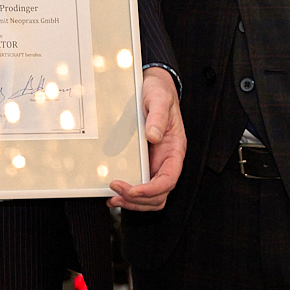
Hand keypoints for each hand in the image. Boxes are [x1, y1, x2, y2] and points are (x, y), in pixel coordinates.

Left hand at [109, 69, 185, 211]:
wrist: (153, 87)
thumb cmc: (159, 93)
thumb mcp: (159, 99)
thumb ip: (158, 117)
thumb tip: (153, 135)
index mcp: (175, 149)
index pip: (169, 179)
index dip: (151, 190)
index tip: (133, 190)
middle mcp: (166, 160)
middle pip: (159, 195)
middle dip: (139, 200)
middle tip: (117, 193)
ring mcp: (154, 163)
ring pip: (150, 197)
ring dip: (133, 202)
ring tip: (114, 199)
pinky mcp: (143, 162)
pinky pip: (139, 186)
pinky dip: (128, 195)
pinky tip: (114, 194)